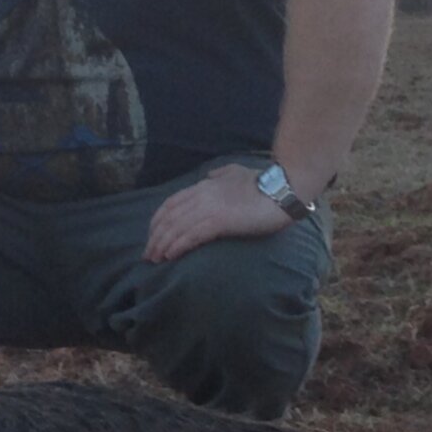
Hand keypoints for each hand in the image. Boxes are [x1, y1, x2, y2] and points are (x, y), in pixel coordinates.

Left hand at [144, 163, 291, 262]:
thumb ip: (220, 174)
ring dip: (162, 245)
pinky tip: (170, 256)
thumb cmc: (263, 183)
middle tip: (148, 255)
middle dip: (155, 237)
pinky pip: (192, 235)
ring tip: (155, 260)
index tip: (152, 236)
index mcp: (203, 185)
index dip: (157, 222)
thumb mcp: (236, 172)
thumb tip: (210, 175)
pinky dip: (177, 246)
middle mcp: (202, 195)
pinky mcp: (220, 221)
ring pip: (176, 228)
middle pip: (169, 218)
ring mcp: (210, 208)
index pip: (170, 204)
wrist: (283, 188)